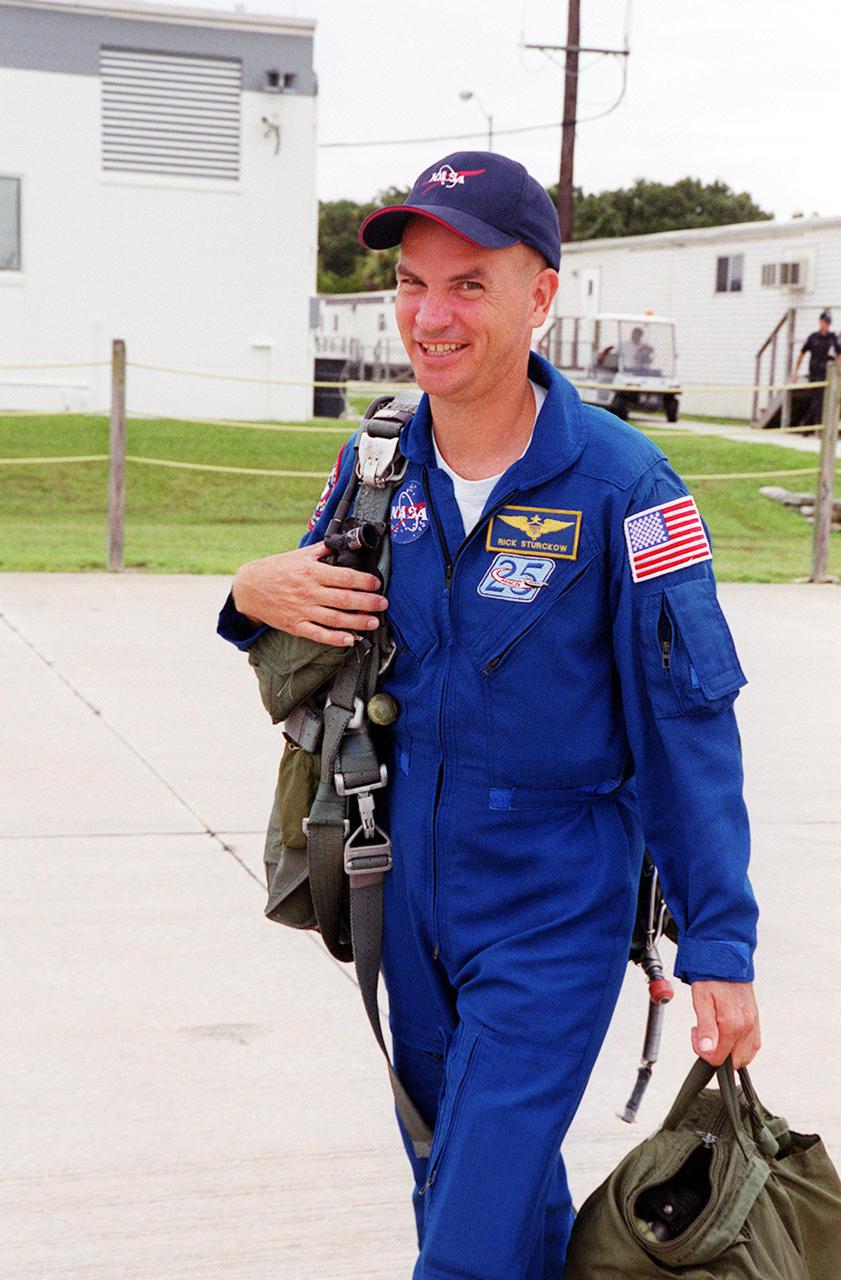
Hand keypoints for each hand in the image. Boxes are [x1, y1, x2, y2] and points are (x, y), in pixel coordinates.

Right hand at [232, 542, 387, 647]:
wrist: (249, 588)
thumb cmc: (275, 570)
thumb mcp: (298, 555)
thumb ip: (321, 551)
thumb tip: (341, 542)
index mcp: (311, 572)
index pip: (344, 576)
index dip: (364, 581)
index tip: (376, 584)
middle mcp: (309, 592)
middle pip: (344, 599)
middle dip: (368, 602)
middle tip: (383, 604)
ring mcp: (302, 610)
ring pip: (335, 619)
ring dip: (358, 621)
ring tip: (374, 622)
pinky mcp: (296, 625)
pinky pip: (319, 634)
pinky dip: (335, 638)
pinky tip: (350, 639)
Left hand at [690, 981, 760, 1068]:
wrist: (726, 959)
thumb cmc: (712, 977)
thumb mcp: (701, 1000)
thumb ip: (705, 1028)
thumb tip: (707, 1049)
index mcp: (733, 1024)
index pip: (720, 1058)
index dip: (704, 1053)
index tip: (696, 1035)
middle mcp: (747, 1026)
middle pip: (735, 1062)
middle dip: (717, 1054)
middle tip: (704, 1035)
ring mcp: (753, 1023)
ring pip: (746, 1055)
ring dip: (729, 1052)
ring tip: (715, 1032)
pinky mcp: (756, 1019)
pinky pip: (753, 1044)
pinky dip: (740, 1046)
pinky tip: (728, 1034)